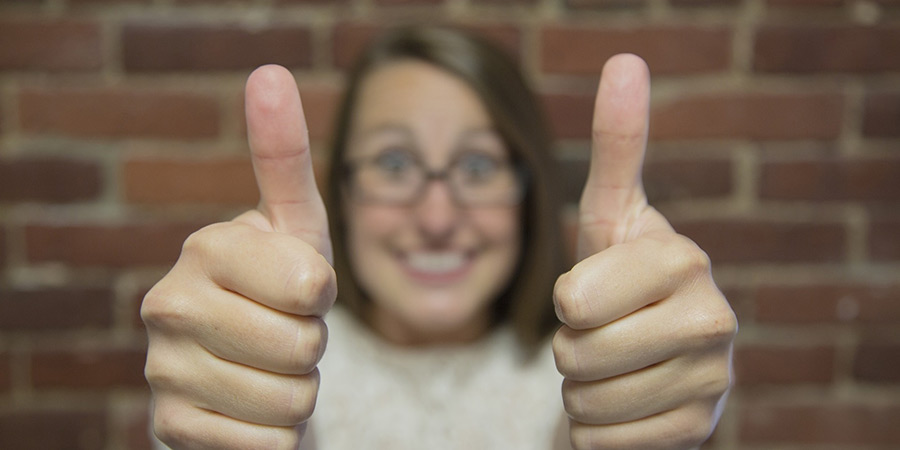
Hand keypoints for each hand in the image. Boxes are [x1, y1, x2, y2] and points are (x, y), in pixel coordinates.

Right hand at [142, 65, 334, 448]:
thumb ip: (285, 156)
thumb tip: (269, 72)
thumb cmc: (281, 289)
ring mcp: (163, 370)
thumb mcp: (296, 226)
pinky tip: (248, 410)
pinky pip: (266, 444)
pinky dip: (275, 435)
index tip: (299, 288)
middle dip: (311, 347)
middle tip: (284, 332)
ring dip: (297, 392)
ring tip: (268, 368)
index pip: (311, 285)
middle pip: (303, 347)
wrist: (248, 367)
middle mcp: (168, 305)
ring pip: (290, 401)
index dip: (322, 296)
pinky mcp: (170, 428)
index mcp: (205, 248)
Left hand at [552, 55, 736, 448]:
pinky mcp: (699, 431)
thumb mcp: (611, 216)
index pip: (572, 300)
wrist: (656, 359)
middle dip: (569, 350)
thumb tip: (626, 61)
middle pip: (575, 355)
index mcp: (683, 259)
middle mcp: (713, 318)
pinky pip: (602, 443)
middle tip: (601, 334)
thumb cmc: (620, 280)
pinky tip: (627, 405)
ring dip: (582, 390)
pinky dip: (596, 431)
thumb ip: (617, 146)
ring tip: (616, 366)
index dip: (565, 302)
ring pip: (585, 403)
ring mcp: (713, 381)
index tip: (593, 292)